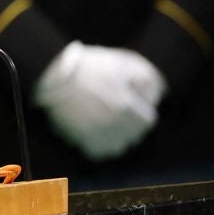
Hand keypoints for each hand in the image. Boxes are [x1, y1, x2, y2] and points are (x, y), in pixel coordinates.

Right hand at [33, 42, 166, 160]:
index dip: (143, 111)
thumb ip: (147, 77)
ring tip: (110, 127)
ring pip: (117, 148)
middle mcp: (113, 124)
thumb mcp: (124, 62)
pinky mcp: (79, 137)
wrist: (55, 73)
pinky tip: (97, 135)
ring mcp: (95, 133)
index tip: (135, 104)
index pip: (147, 121)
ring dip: (118, 138)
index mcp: (126, 106)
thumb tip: (158, 94)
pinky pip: (97, 152)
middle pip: (134, 136)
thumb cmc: (90, 65)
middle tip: (122, 113)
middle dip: (132, 125)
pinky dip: (100, 147)